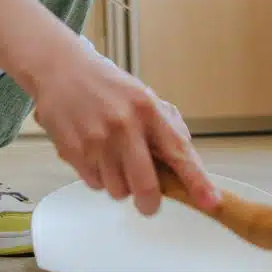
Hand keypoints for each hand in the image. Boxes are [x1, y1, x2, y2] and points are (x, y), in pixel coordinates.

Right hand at [30, 43, 219, 216]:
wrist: (60, 69)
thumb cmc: (107, 86)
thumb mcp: (144, 97)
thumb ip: (166, 129)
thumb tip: (185, 167)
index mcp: (147, 108)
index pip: (178, 151)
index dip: (197, 181)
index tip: (211, 202)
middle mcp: (123, 124)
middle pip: (145, 185)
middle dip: (150, 202)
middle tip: (149, 202)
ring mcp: (96, 139)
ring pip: (118, 190)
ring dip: (120, 184)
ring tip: (113, 159)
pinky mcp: (73, 150)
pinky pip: (95, 184)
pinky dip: (99, 177)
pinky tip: (95, 154)